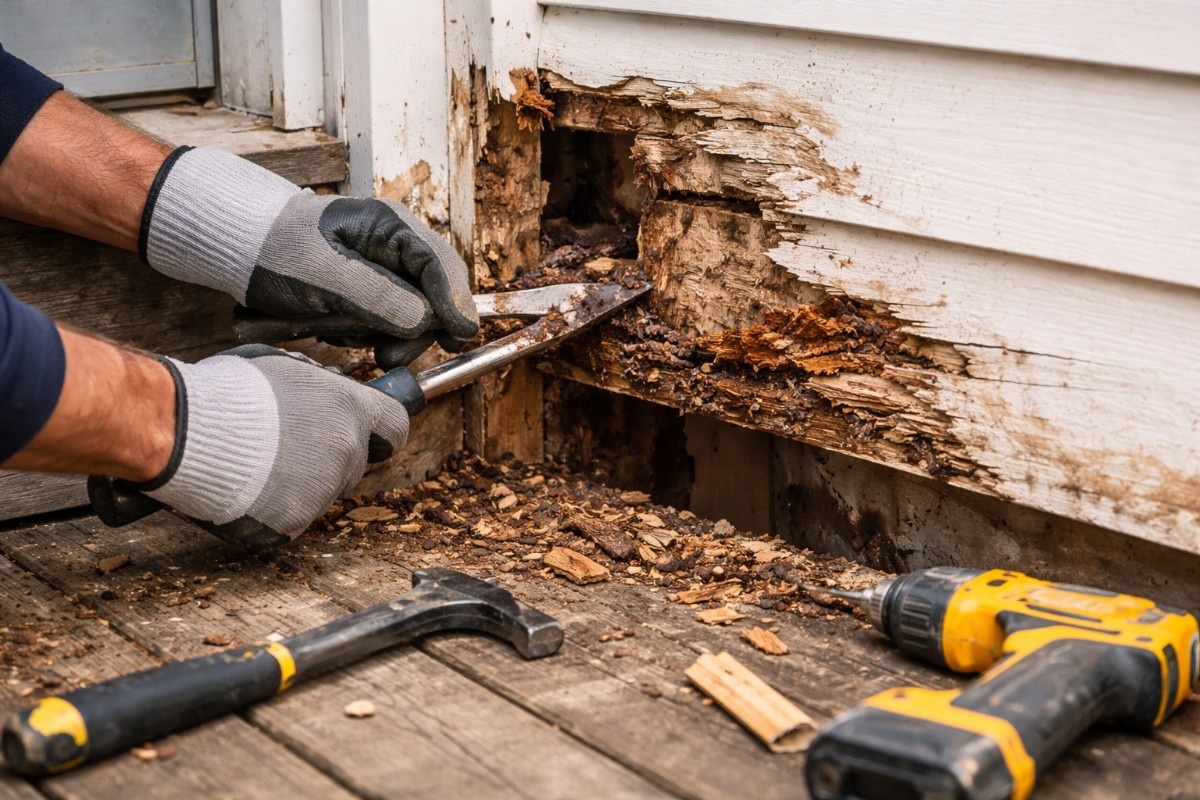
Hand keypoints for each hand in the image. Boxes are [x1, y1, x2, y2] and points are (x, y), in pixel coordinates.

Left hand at [141, 147, 478, 351]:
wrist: (238, 252)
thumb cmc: (274, 253)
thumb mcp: (322, 275)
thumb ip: (376, 295)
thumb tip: (425, 321)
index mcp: (389, 225)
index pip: (440, 265)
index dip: (454, 303)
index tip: (458, 337)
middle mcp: (396, 245)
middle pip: (436, 294)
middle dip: (416, 329)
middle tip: (388, 358)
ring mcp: (385, 269)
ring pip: (413, 314)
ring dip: (386, 334)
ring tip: (341, 335)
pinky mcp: (371, 291)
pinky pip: (388, 321)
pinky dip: (368, 333)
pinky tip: (336, 330)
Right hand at [142, 345, 408, 538]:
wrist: (188, 432)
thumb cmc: (229, 391)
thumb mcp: (284, 369)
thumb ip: (317, 388)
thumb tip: (326, 392)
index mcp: (350, 409)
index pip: (394, 426)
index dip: (381, 432)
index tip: (372, 435)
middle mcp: (346, 450)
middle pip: (355, 463)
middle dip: (330, 458)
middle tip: (288, 448)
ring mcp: (324, 489)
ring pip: (324, 492)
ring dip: (301, 482)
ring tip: (256, 465)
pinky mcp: (296, 520)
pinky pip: (293, 516)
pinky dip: (275, 507)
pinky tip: (246, 488)